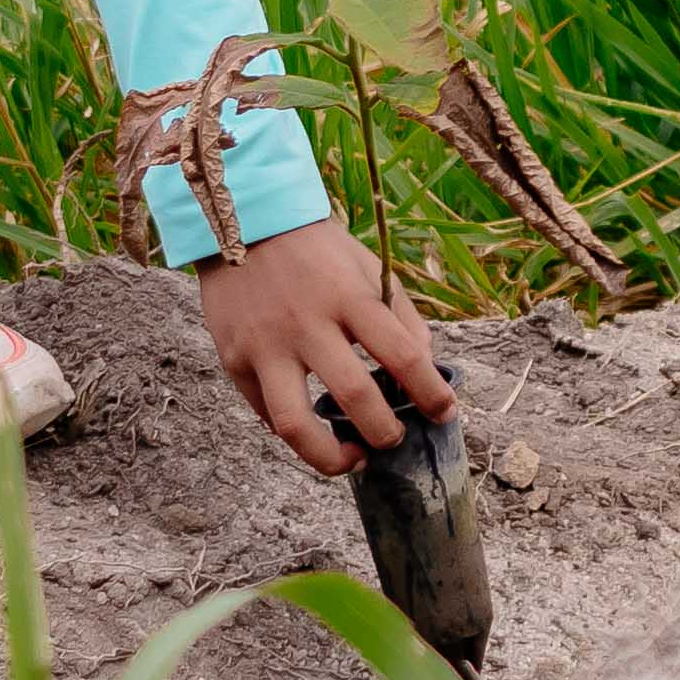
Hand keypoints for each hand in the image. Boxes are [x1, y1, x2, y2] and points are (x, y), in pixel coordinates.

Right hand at [194, 216, 451, 474]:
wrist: (243, 220)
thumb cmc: (318, 252)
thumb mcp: (368, 268)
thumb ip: (401, 316)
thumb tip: (425, 371)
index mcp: (350, 296)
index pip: (403, 354)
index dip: (431, 392)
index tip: (446, 413)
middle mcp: (307, 323)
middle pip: (355, 396)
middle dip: (385, 432)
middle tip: (395, 439)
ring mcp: (265, 346)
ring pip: (296, 426)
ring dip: (331, 457)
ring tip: (352, 459)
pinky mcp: (233, 360)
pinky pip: (266, 415)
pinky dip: (295, 431)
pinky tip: (314, 428)